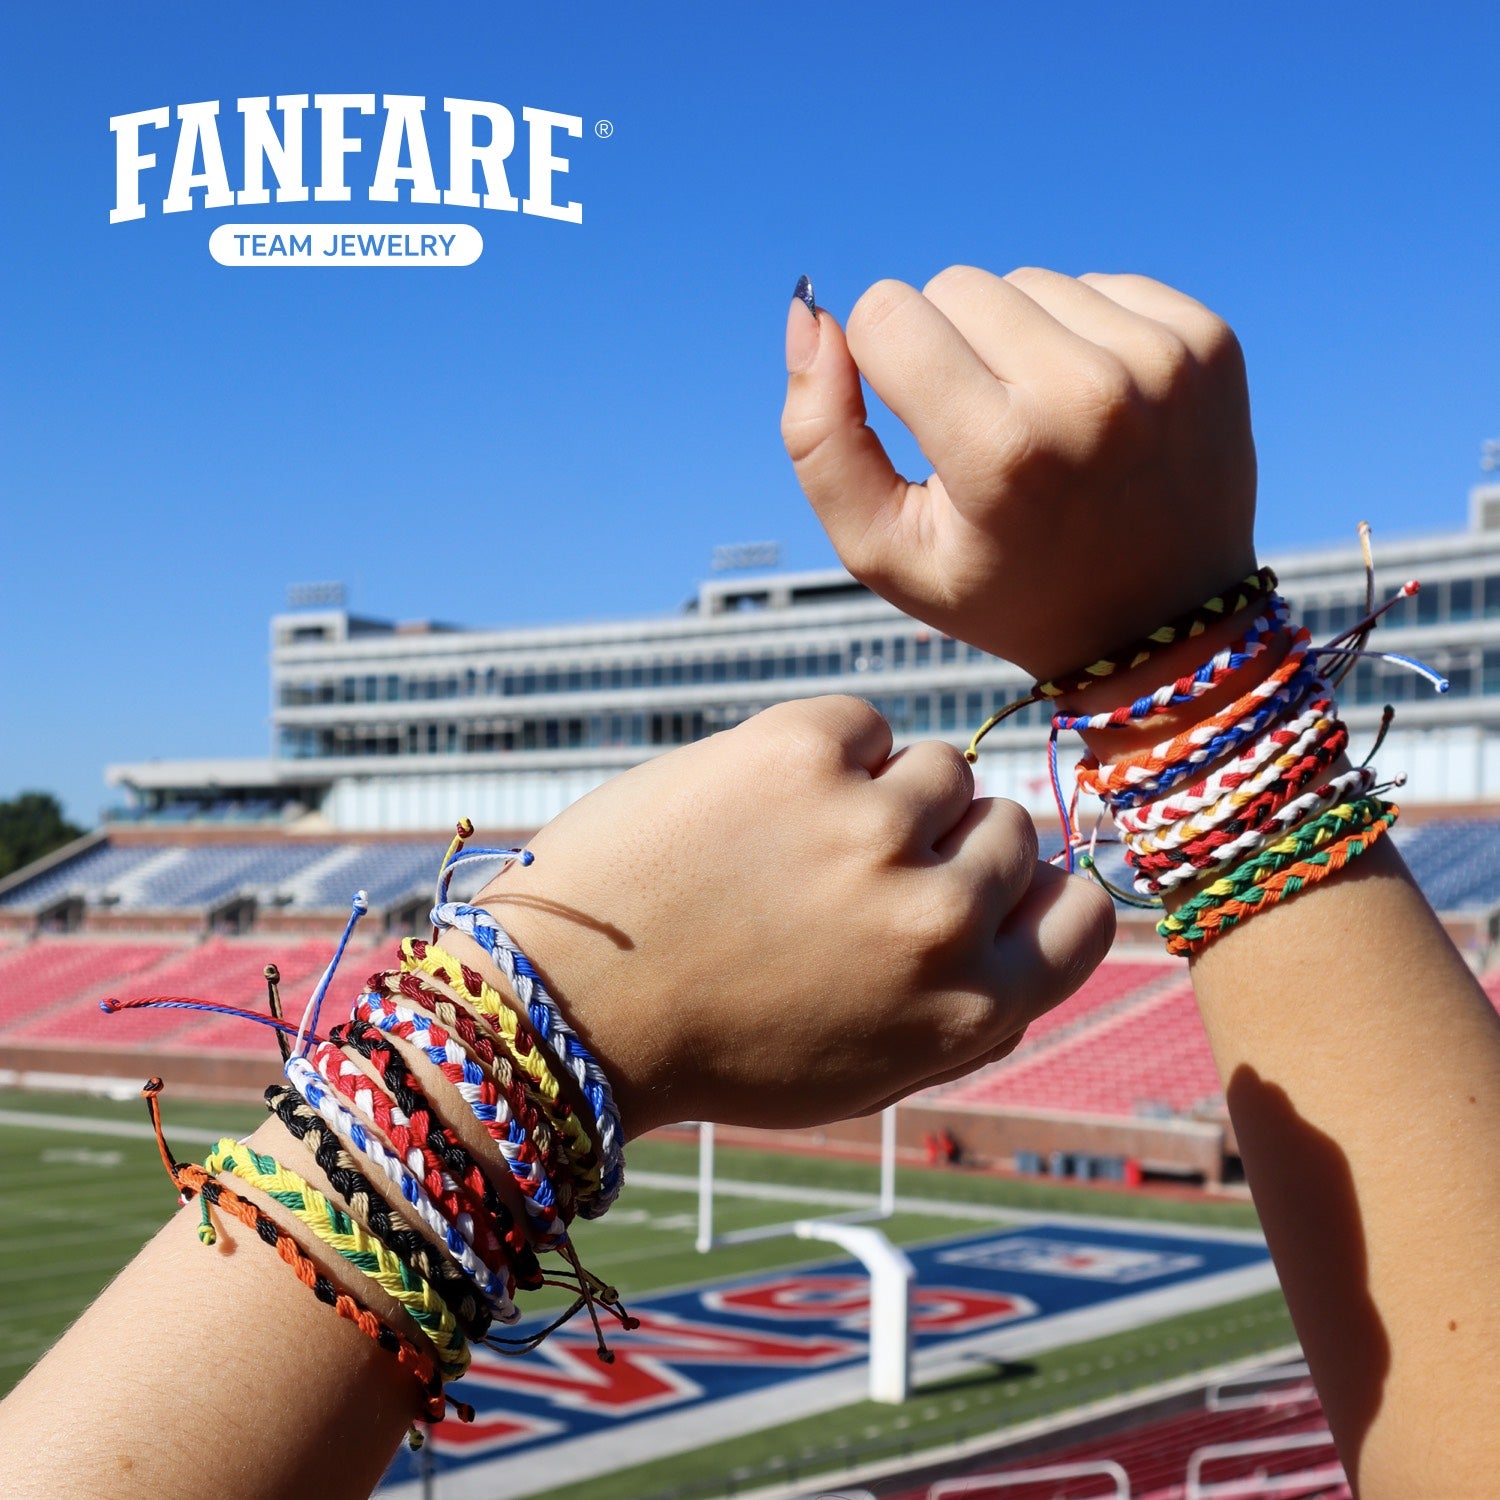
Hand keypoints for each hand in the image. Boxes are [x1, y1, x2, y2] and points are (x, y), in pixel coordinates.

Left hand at [466, 697, 1113, 1134]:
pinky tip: (758, 803)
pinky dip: (821, 752)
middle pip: (1009, 828)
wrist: (572, 1006)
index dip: (1033, 893)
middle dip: (944, 846)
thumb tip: (1043, 907)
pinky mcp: (801, 749)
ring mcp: (874, 823)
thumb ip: (976, 1001)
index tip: (979, 887)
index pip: (1084, 912)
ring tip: (794, 841)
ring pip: (939, 766)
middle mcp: (940, 917)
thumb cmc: (721, 1044)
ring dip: (882, 795)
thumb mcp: (874, 1069)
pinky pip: (862, 722)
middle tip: (852, 873)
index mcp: (972, 1008)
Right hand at [782, 266, 1257, 681]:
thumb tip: (809, 315)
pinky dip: (1080, 336)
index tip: (919, 427)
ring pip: (1027, 279)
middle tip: (983, 434)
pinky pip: (1096, 284)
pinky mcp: (1209, 340)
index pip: (887, 315)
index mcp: (1002, 453)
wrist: (1164, 626)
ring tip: (1041, 426)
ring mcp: (1161, 360)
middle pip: (954, 285)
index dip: (879, 365)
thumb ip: (818, 439)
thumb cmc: (1003, 590)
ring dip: (1016, 340)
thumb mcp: (884, 550)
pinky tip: (1095, 409)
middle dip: (948, 349)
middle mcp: (1089, 393)